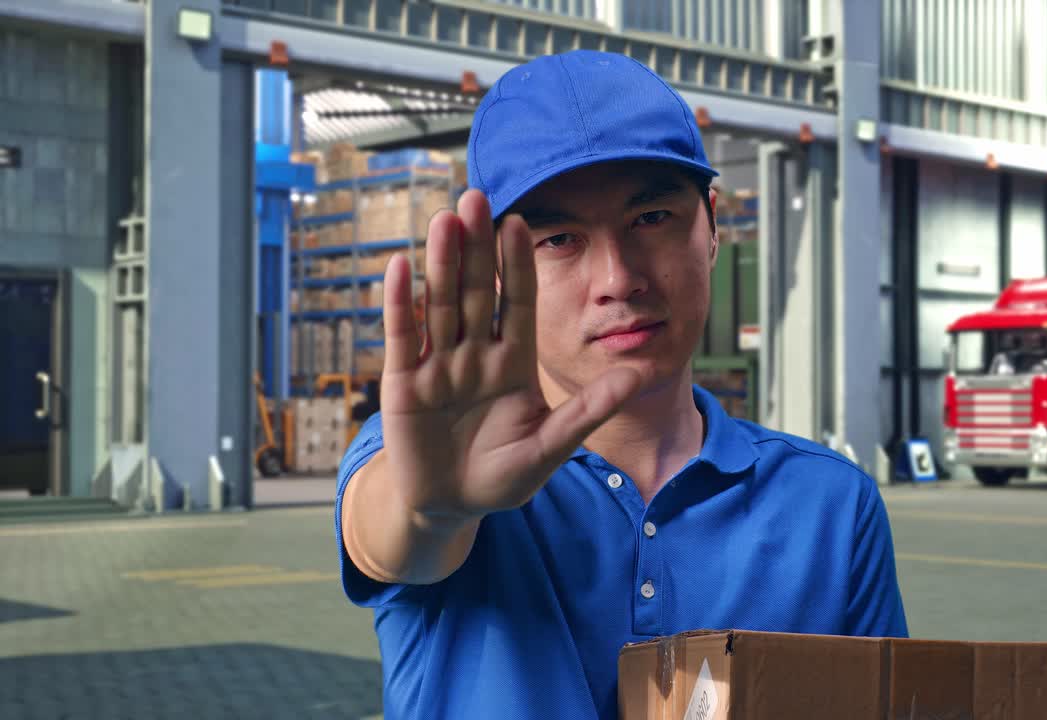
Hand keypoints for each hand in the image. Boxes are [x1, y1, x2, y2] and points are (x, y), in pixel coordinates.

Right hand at [378, 189, 641, 518]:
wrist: (450, 506)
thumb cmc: (502, 476)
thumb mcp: (549, 447)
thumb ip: (588, 412)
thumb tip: (638, 376)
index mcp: (513, 363)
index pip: (517, 303)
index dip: (518, 264)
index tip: (521, 222)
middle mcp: (475, 353)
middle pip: (476, 291)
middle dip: (476, 247)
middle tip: (476, 197)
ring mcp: (438, 364)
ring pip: (440, 304)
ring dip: (441, 262)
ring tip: (445, 219)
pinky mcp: (403, 383)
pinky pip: (401, 336)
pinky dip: (400, 303)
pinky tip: (400, 265)